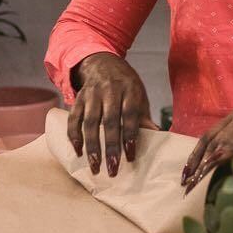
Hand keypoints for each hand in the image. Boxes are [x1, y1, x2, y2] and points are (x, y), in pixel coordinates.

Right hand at [67, 52, 156, 177]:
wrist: (102, 63)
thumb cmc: (125, 85)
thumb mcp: (139, 96)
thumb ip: (144, 117)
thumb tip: (158, 136)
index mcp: (129, 90)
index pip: (130, 115)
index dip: (130, 136)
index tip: (130, 157)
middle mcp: (110, 91)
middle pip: (109, 121)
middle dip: (110, 147)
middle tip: (112, 169)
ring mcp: (92, 94)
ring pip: (90, 122)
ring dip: (91, 146)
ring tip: (94, 166)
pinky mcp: (78, 98)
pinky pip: (73, 118)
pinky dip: (74, 135)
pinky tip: (78, 151)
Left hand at [181, 109, 232, 192]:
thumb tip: (212, 169)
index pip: (208, 136)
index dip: (194, 156)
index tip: (185, 175)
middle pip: (211, 141)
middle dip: (197, 165)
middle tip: (186, 185)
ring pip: (222, 144)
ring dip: (207, 166)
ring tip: (196, 184)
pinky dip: (225, 155)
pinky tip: (214, 166)